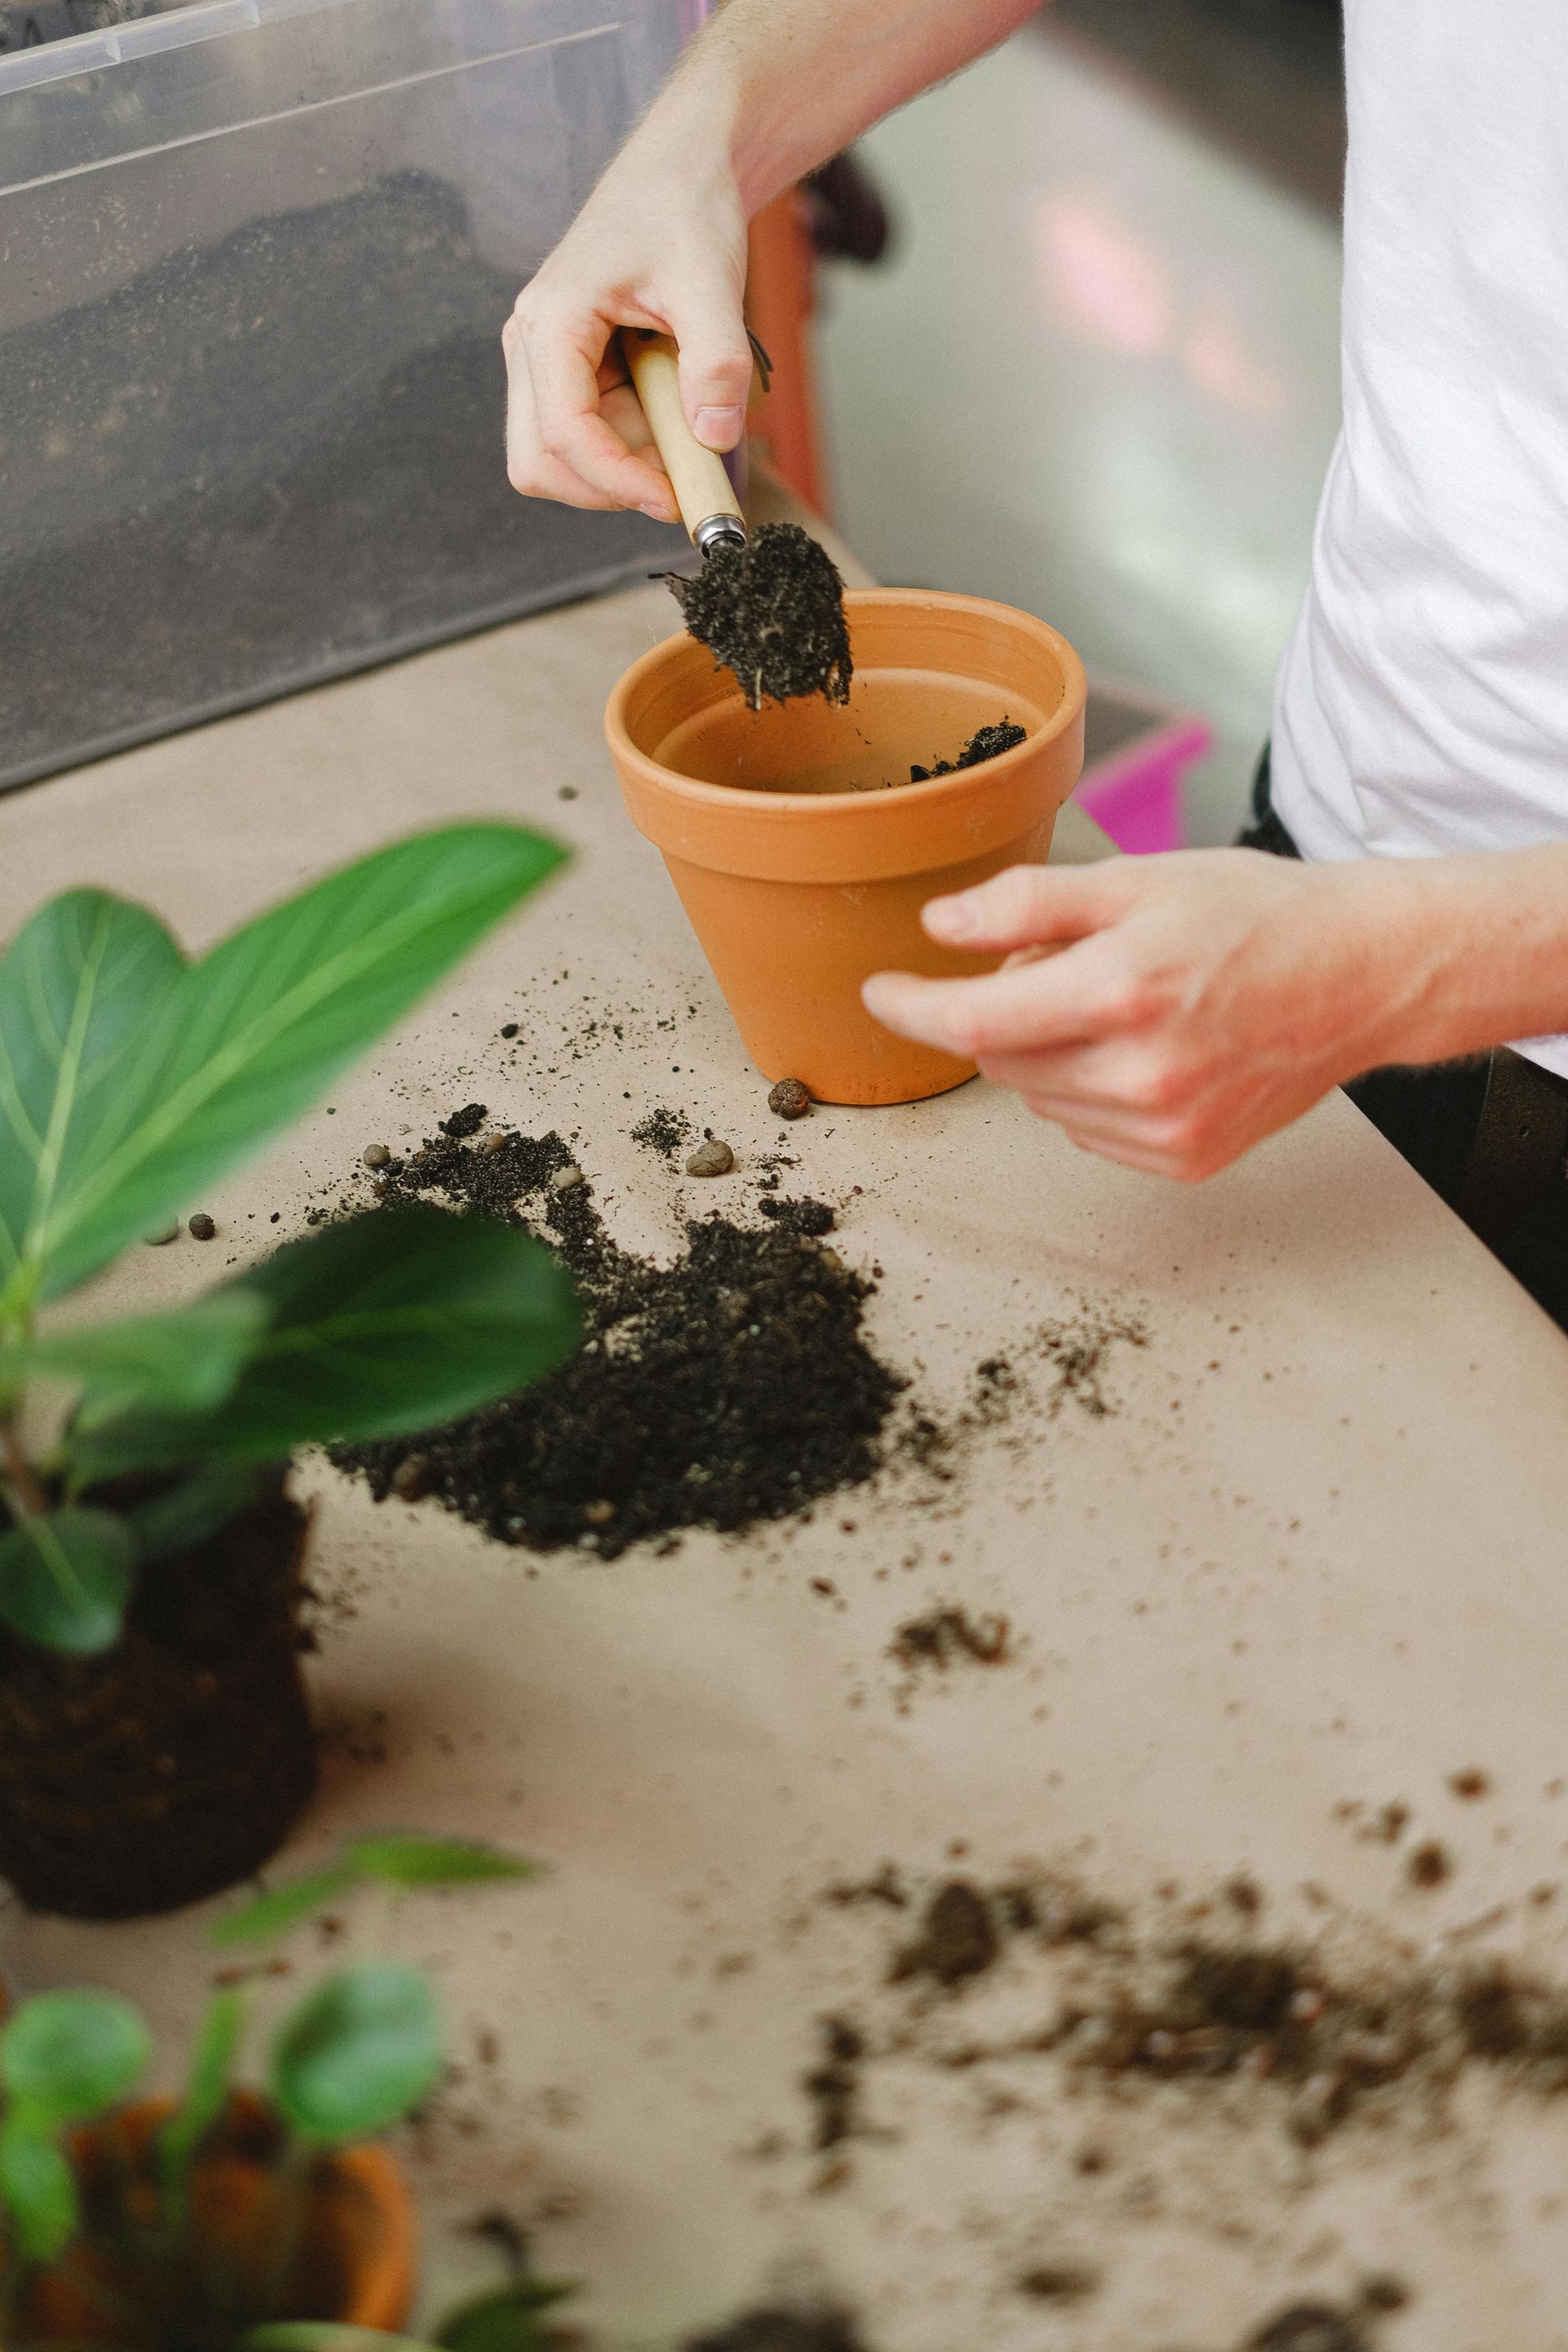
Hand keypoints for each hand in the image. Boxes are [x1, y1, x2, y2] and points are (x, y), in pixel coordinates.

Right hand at [503, 129, 751, 522]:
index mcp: (551, 320)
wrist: (682, 171)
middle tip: (677, 478)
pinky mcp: (570, 373)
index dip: (619, 480)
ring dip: (623, 467)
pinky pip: (589, 438)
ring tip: (682, 424)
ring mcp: (547, 363)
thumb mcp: (710, 283)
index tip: (676, 500)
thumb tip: (714, 439)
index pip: (564, 433)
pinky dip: (632, 448)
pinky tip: (671, 410)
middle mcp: (532, 346)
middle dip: (607, 485)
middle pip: (540, 462)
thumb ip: (716, 363)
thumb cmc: (684, 210)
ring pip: (562, 459)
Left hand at [862, 851, 1426, 1179]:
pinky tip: (1146, 1049)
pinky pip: (1088, 1129)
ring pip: (1040, 1096)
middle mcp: (1139, 1074)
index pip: (971, 1020)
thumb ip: (1026, 905)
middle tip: (1066, 963)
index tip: (880, 991)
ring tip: (1122, 1004)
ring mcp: (1164, 1128)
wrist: (1360, 975)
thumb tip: (939, 928)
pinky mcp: (1184, 1159)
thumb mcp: (1135, 880)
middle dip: (1003, 1010)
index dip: (911, 1006)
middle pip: (1001, 1057)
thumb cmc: (1254, 916)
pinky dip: (1090, 1090)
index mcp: (1121, 993)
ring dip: (1048, 1051)